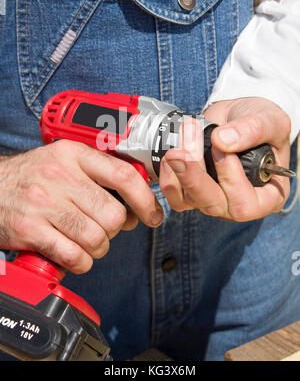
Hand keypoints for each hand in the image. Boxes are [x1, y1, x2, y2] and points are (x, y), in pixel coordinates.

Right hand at [0, 140, 163, 272]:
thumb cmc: (32, 177)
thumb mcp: (65, 161)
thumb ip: (98, 176)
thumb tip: (134, 207)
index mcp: (74, 155)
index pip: (122, 175)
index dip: (145, 199)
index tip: (152, 214)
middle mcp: (60, 176)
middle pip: (112, 214)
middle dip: (114, 230)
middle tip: (104, 229)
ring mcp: (44, 203)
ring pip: (96, 238)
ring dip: (97, 248)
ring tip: (86, 243)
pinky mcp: (31, 229)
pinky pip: (74, 255)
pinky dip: (81, 263)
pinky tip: (74, 256)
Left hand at [159, 97, 291, 220]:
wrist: (236, 115)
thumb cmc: (260, 123)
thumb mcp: (268, 121)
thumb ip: (252, 130)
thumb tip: (222, 141)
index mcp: (267, 195)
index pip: (246, 205)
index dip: (231, 180)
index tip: (222, 149)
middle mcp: (237, 203)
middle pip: (213, 205)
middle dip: (195, 178)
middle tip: (182, 152)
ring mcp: (212, 199)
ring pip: (190, 200)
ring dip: (180, 172)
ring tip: (178, 142)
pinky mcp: (191, 191)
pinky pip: (175, 195)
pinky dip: (168, 175)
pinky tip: (168, 154)